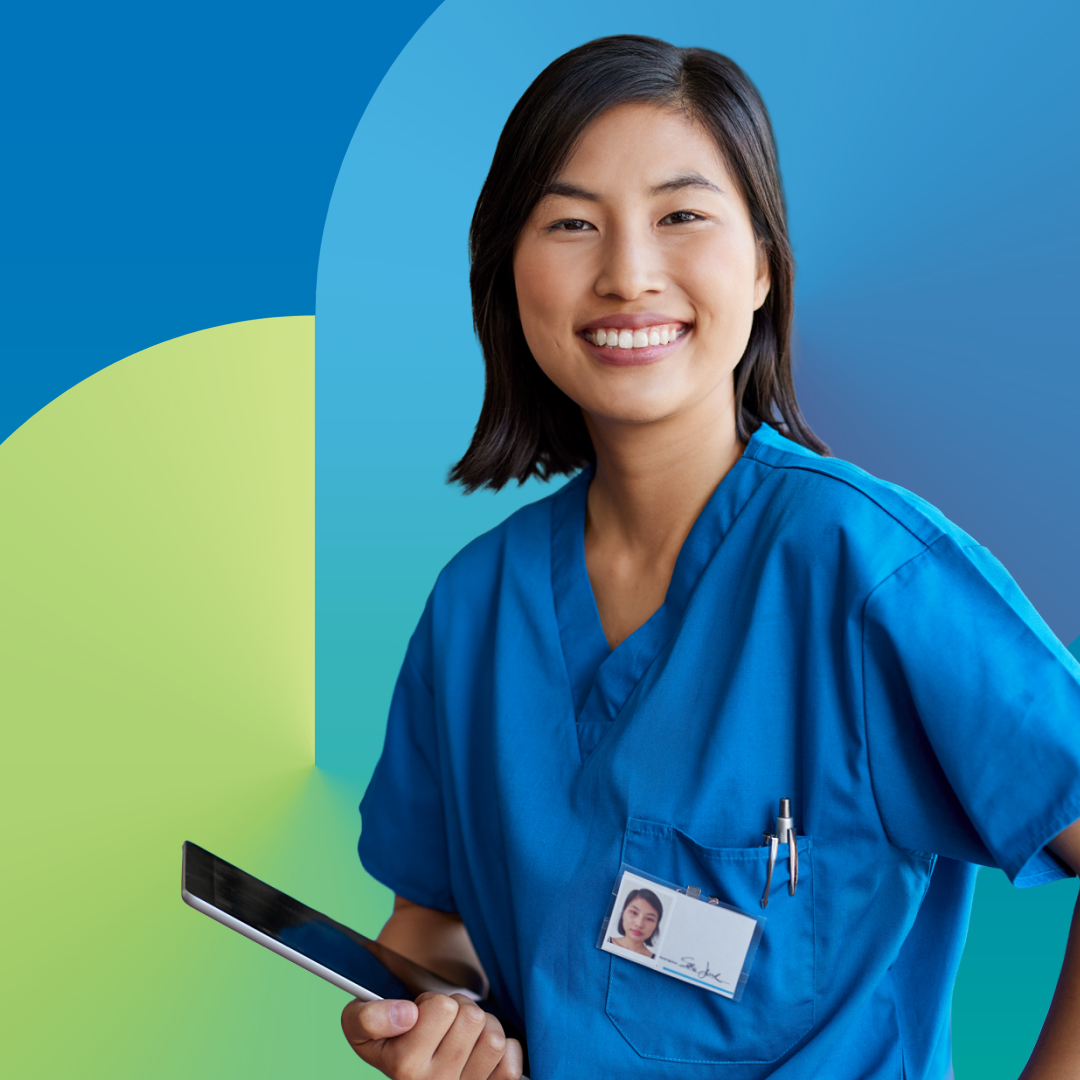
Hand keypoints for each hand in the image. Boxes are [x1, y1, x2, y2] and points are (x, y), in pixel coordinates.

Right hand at [341, 992, 523, 1079]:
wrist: (409, 1069)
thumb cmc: (391, 1038)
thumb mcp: (361, 1023)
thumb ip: (369, 1016)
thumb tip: (407, 1015)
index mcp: (403, 1067)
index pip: (441, 1007)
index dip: (432, 1001)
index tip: (418, 1016)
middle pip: (471, 1017)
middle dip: (460, 1009)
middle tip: (445, 1023)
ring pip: (493, 1038)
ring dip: (483, 1028)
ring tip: (464, 1036)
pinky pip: (512, 1061)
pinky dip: (505, 1050)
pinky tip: (482, 1054)